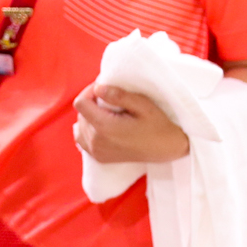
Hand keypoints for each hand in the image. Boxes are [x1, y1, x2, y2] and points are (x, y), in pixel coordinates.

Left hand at [73, 83, 188, 164]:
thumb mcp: (143, 105)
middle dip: (91, 103)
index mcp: (104, 128)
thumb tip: (97, 88)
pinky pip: (82, 140)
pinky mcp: (99, 158)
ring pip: (79, 126)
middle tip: (109, 98)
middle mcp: (96, 142)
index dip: (89, 91)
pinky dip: (87, 130)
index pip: (80, 103)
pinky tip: (100, 125)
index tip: (103, 88)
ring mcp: (96, 152)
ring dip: (89, 116)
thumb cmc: (158, 125)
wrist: (167, 149)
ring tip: (107, 112)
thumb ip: (119, 96)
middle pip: (80, 114)